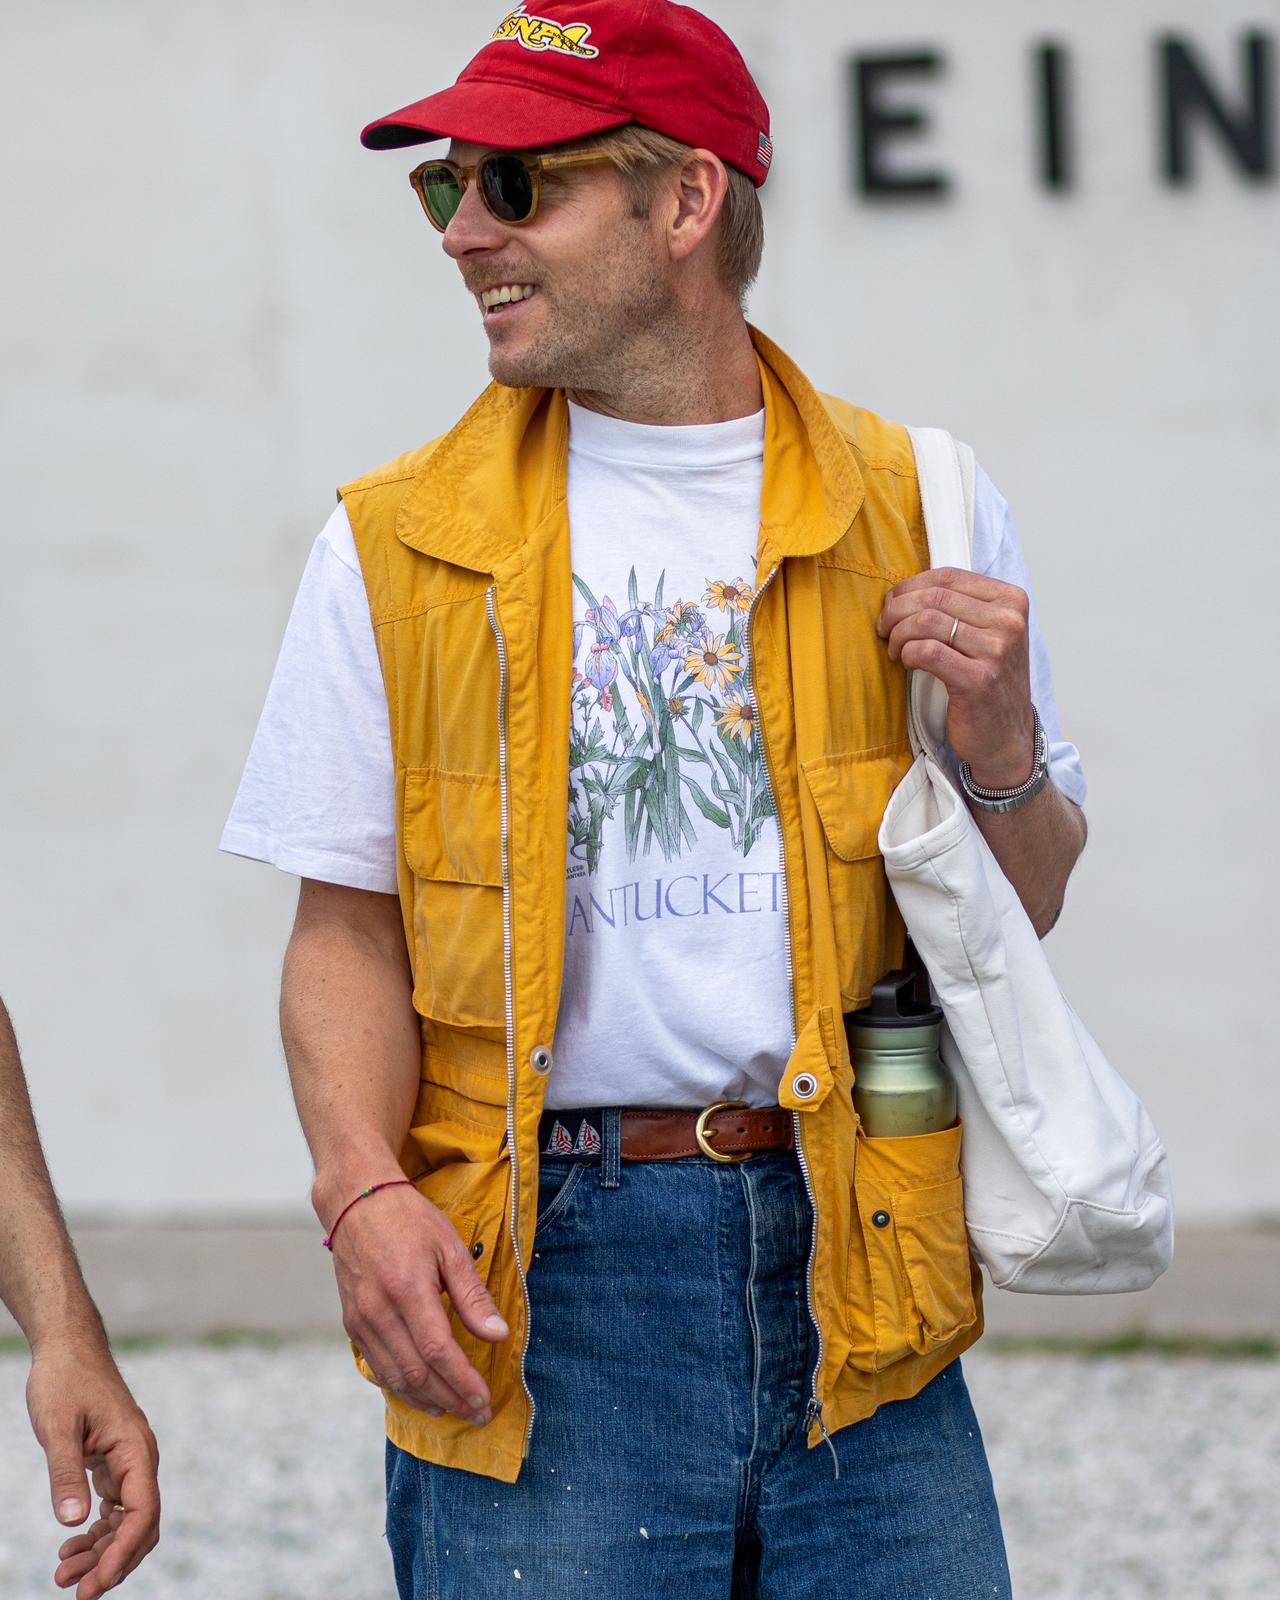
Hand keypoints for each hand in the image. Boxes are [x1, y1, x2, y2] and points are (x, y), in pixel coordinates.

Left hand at [25, 1336, 159, 1597]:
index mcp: (137, 1450)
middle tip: (76, 1593)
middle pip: (140, 1525)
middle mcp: (140, 1460)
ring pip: (126, 1522)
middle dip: (112, 1562)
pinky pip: (114, 1509)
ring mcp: (128, 1463)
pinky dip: (96, 1533)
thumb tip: (71, 1523)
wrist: (68, 1347)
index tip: (94, 1584)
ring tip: (64, 1576)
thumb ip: (65, 1474)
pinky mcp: (113, 1464)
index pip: (143, 1513)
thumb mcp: (58, 1427)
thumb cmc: (65, 1379)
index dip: (122, 1554)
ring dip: (101, 1552)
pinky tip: (71, 1547)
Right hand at [329, 1182, 508, 1425]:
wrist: (356, 1202)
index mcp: (407, 1289)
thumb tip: (498, 1334)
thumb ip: (472, 1295)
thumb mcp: (449, 1247)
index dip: (463, 1382)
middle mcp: (379, 1310)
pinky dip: (401, 1386)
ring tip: (454, 1408)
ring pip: (394, 1377)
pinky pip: (377, 1367)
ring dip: (426, 1400)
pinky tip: (422, 1392)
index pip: (439, 1351)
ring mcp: (361, 1320)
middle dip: (451, 1399)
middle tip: (476, 1412)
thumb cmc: (409, 1219)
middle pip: (417, 1373)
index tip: (484, 1399)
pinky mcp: (352, 1323)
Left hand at [877, 567, 1035, 786]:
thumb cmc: (989, 683)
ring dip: (898, 635)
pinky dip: (907, 654)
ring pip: (926, 622)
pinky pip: (926, 651)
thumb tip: (905, 591)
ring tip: (895, 650)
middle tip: (884, 628)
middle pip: (934, 597)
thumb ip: (959, 607)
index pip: (948, 576)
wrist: (1007, 736)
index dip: (910, 587)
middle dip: (896, 610)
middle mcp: (1008, 622)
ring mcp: (997, 650)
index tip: (892, 604)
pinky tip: (906, 663)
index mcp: (1011, 601)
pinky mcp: (979, 680)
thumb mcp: (986, 634)